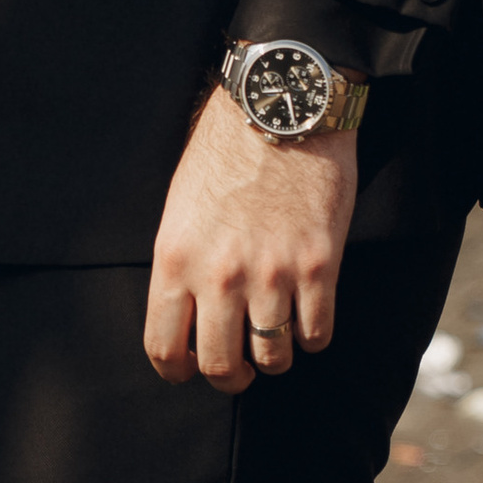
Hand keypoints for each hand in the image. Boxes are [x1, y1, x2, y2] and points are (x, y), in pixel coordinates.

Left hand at [144, 82, 356, 392]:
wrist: (279, 106)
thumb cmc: (224, 149)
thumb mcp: (179, 205)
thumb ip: (182, 262)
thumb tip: (188, 314)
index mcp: (175, 259)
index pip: (164, 347)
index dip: (178, 370)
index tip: (191, 368)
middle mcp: (220, 275)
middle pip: (222, 366)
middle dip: (231, 376)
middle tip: (240, 366)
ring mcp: (273, 274)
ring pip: (273, 357)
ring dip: (274, 354)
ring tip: (276, 334)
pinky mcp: (319, 266)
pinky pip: (316, 333)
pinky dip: (312, 334)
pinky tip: (308, 314)